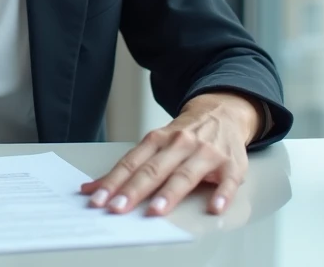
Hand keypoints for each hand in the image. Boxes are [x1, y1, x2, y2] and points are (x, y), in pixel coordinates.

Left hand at [80, 92, 259, 216]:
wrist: (222, 112)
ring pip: (185, 174)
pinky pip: (227, 181)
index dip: (114, 182)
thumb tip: (92, 188)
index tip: (99, 199)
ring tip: (156, 210)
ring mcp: (206, 153)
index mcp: (158, 139)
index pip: (132, 163)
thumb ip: (129, 167)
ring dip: (170, 193)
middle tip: (118, 208)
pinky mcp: (231, 164)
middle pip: (154, 169)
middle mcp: (180, 144)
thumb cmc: (184, 135)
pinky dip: (222, 193)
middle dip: (134, 189)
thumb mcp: (155, 144)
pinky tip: (215, 207)